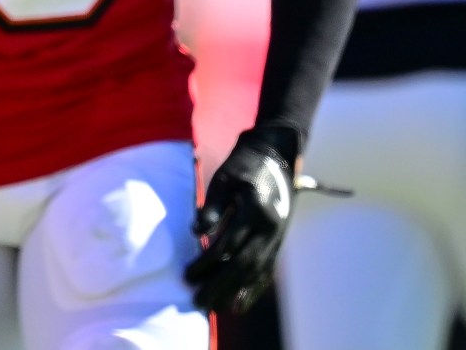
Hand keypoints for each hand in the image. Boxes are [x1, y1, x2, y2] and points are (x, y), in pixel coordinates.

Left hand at [187, 125, 295, 315]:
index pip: (228, 245)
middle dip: (219, 286)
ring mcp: (277, 238)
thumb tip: (197, 232)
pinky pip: (265, 271)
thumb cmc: (243, 166)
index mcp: (256, 211)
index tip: (187, 275)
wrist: (275, 158)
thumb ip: (212, 206)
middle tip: (198, 302)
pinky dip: (252, 289)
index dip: (207, 263)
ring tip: (215, 308)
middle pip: (243, 265)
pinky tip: (239, 304)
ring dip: (234, 293)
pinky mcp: (278, 242)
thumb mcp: (224, 178)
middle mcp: (270, 229)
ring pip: (256, 272)